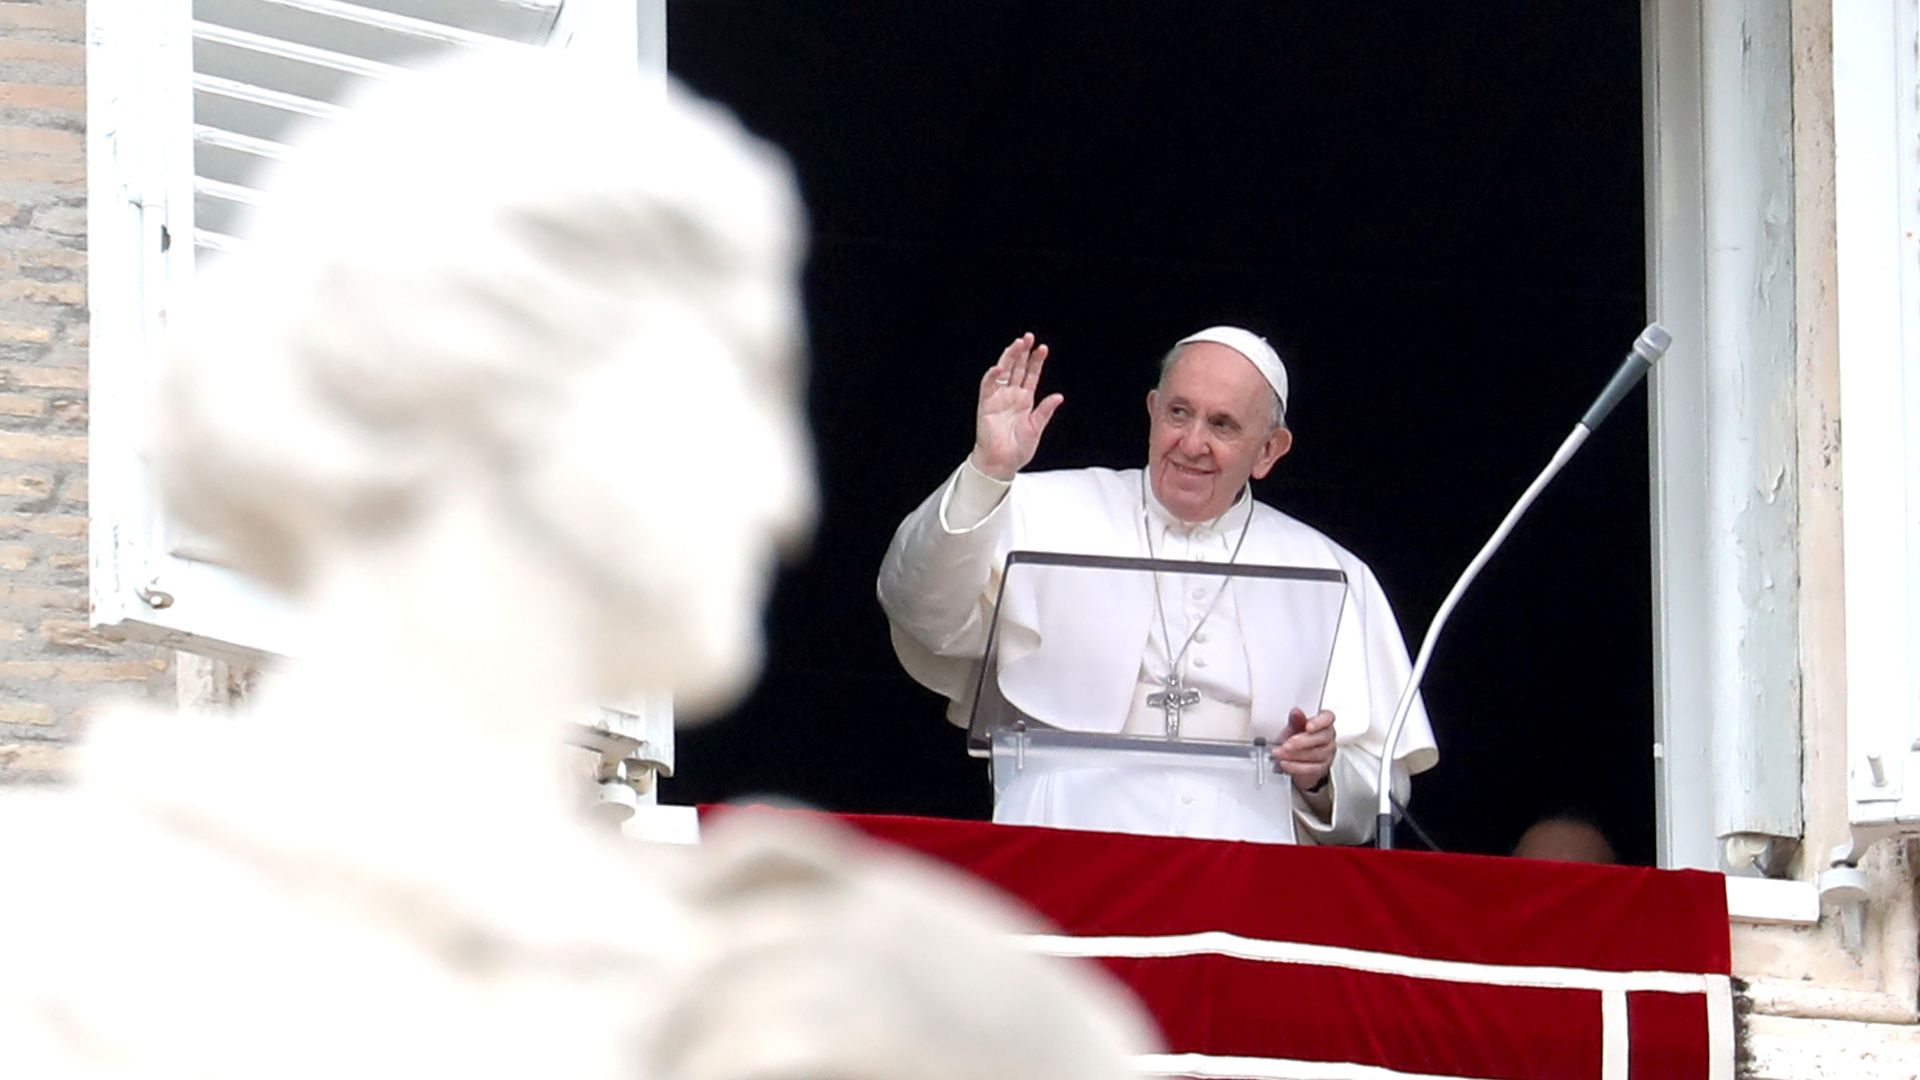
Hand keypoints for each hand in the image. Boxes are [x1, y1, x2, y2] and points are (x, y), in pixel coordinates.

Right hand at [969, 332, 1063, 480]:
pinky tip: (1000, 367)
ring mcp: (998, 398)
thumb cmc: (1018, 449)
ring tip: (1017, 344)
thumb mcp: (1036, 428)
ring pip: (1003, 372)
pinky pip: (988, 386)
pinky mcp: (986, 404)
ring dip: (1009, 358)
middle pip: (1017, 368)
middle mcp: (1011, 396)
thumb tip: (1058, 396)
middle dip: (1022, 353)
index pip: (1031, 375)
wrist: (1002, 462)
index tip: (1043, 348)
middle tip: (1028, 337)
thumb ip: (1045, 411)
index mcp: (1025, 400)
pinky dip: (992, 376)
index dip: (1036, 362)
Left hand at [1272, 707, 1334, 792]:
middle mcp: (1328, 737)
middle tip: (1285, 745)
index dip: (1320, 722)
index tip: (1308, 726)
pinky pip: (1311, 769)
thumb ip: (1295, 720)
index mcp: (1323, 722)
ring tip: (1279, 754)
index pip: (1328, 718)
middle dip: (1301, 742)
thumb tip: (1295, 712)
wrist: (1295, 759)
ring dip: (1294, 755)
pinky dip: (1295, 767)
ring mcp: (1327, 753)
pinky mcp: (1321, 768)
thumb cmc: (1296, 738)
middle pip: (1322, 738)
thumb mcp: (1293, 728)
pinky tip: (1285, 764)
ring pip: (1316, 754)